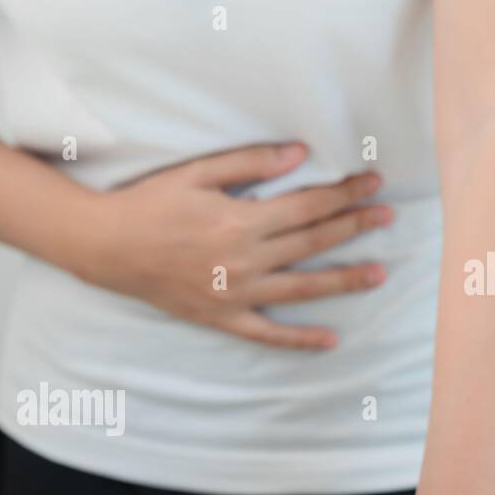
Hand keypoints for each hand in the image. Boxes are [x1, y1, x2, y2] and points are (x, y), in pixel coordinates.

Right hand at [70, 143, 392, 348]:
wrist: (107, 247)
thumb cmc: (149, 203)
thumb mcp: (198, 172)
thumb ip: (251, 163)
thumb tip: (301, 155)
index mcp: (241, 220)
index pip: (309, 205)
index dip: (345, 193)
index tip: (372, 182)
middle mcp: (245, 260)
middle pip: (312, 242)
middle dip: (355, 227)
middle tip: (388, 215)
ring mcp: (234, 294)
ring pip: (301, 288)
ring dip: (343, 280)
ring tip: (378, 274)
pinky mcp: (220, 317)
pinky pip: (267, 334)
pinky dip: (299, 340)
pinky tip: (329, 339)